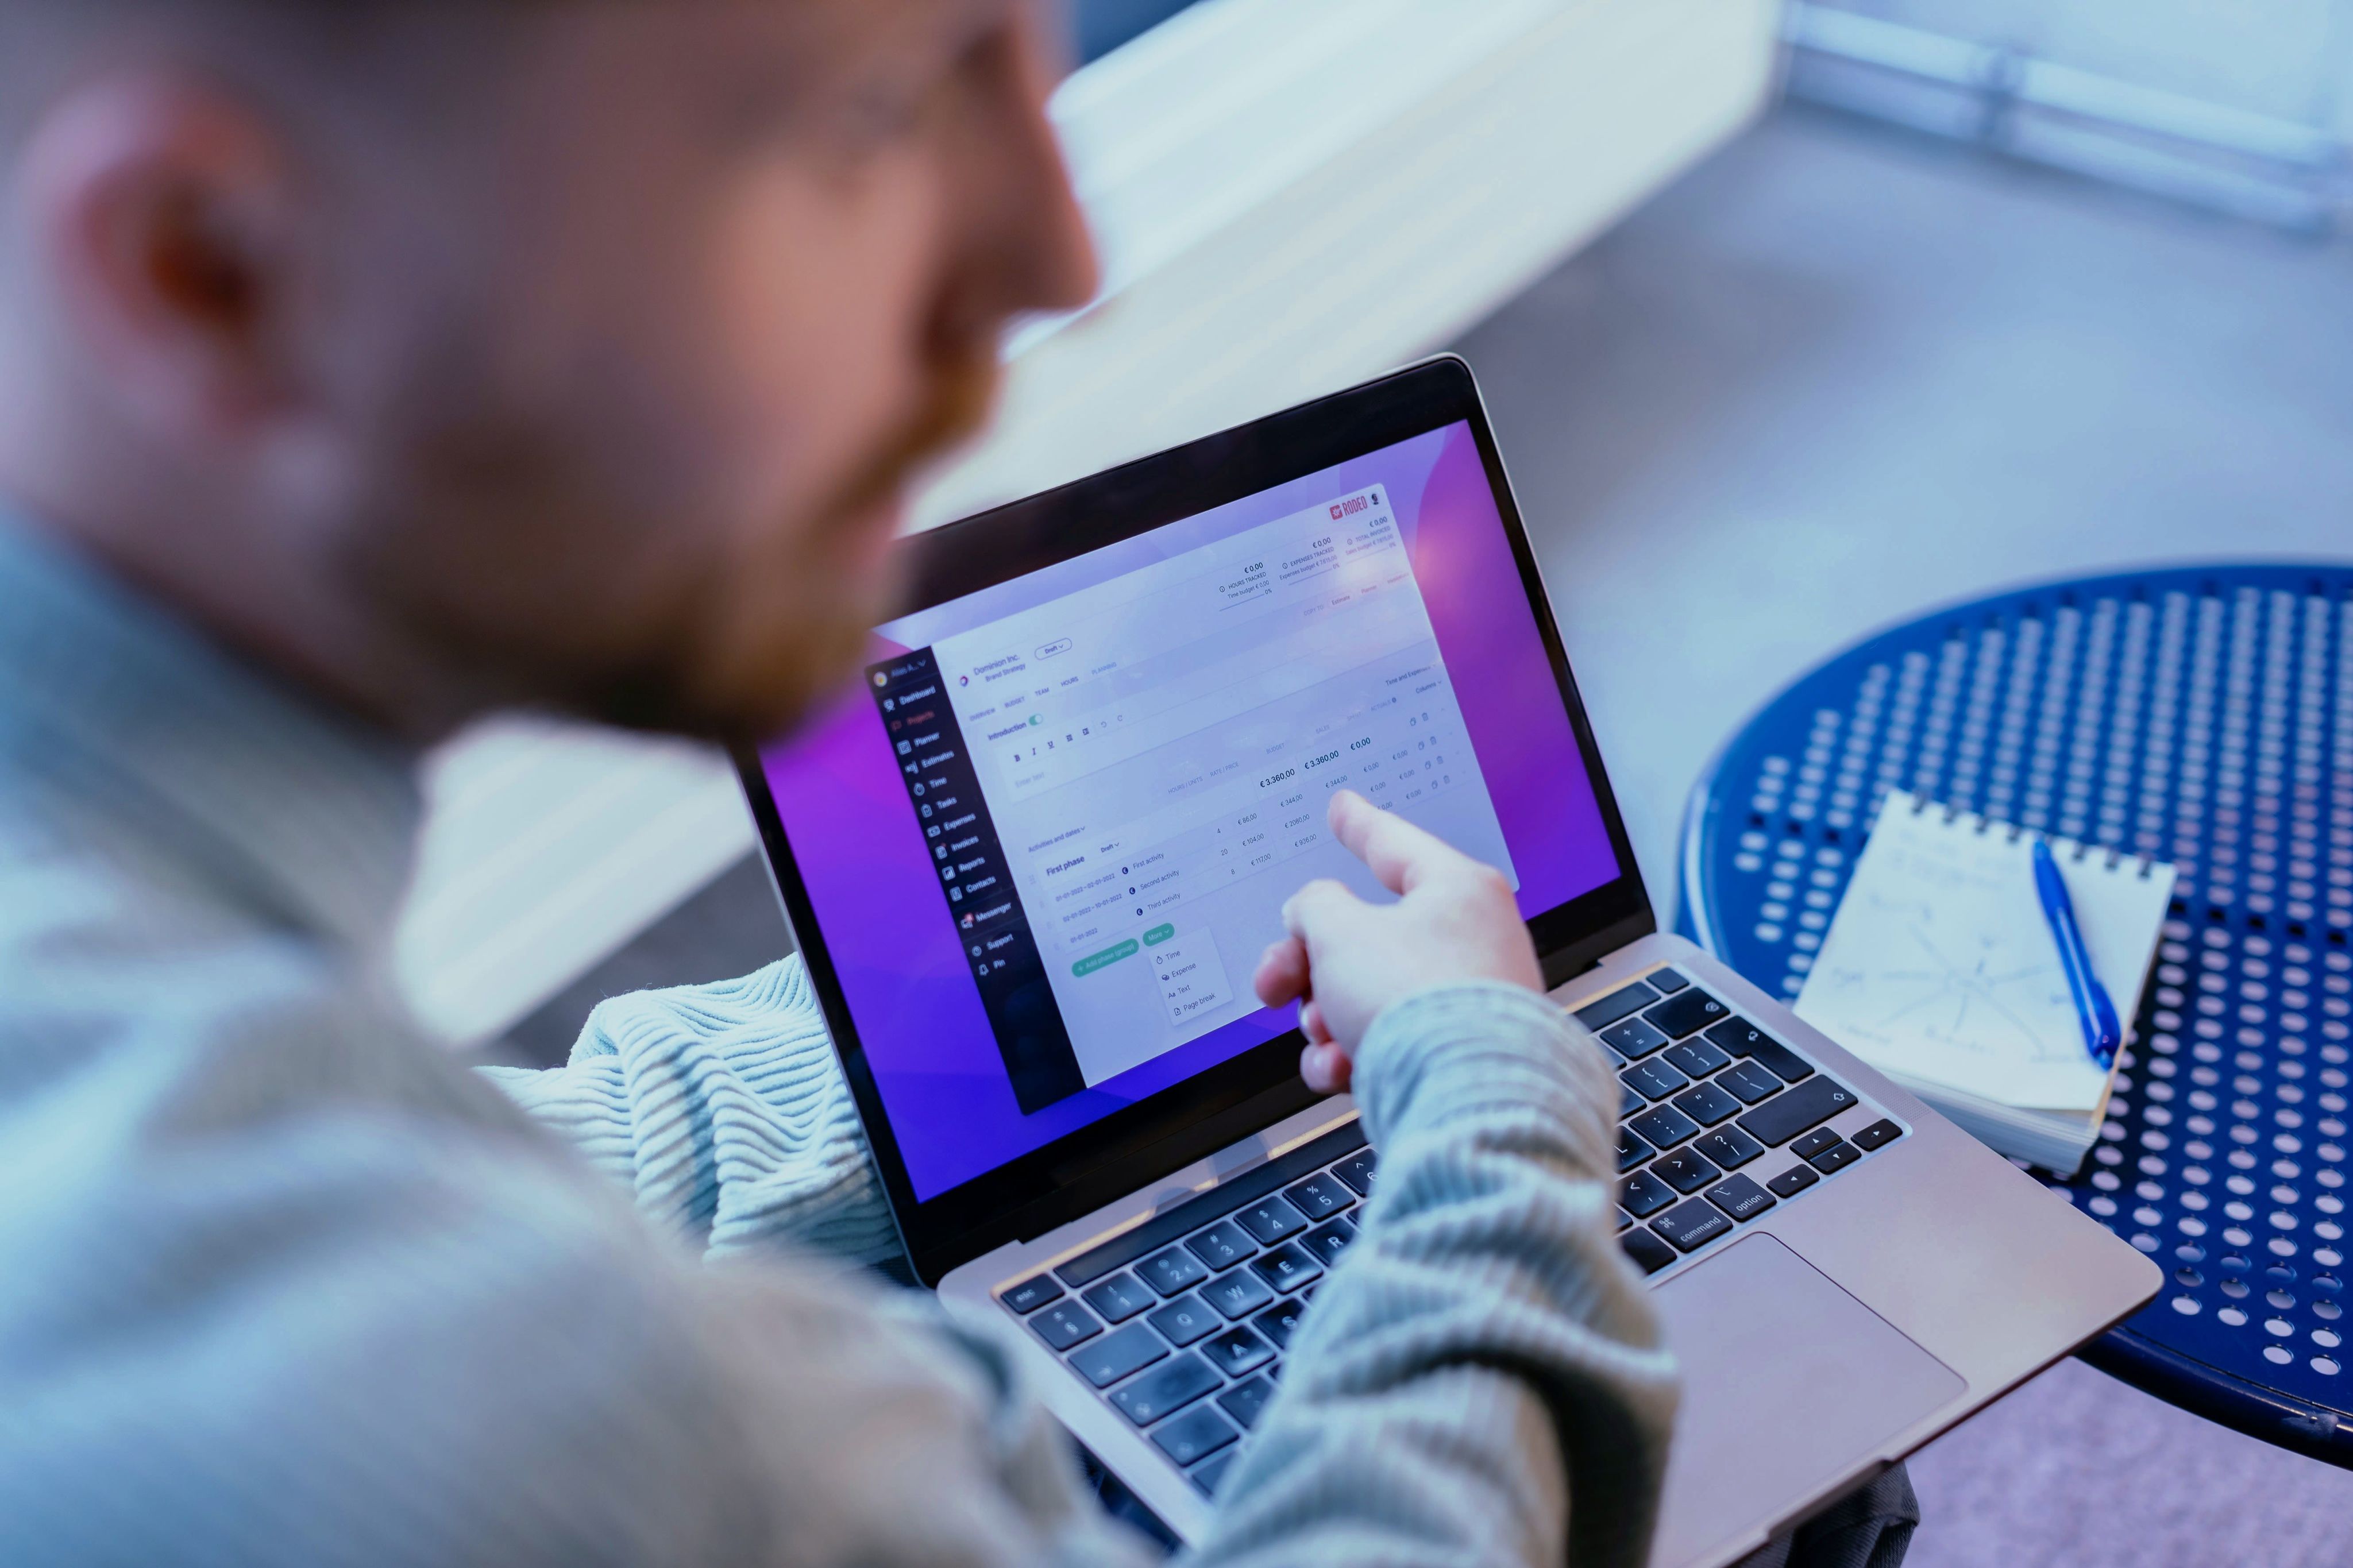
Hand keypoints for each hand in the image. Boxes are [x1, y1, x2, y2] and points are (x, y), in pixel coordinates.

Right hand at [1253, 789, 1542, 1094]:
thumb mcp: (1341, 933)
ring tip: (1322, 1032)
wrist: (1467, 1099)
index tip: (1342, 808)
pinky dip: (1353, 1055)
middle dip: (1309, 962)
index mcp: (1456, 890)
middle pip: (1364, 933)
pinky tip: (1341, 1069)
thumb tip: (1312, 914)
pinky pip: (1386, 1040)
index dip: (1358, 824)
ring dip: (1327, 1015)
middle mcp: (1469, 939)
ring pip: (1367, 992)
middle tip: (1276, 982)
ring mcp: (1463, 999)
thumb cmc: (1421, 1002)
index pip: (1395, 843)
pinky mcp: (1454, 1052)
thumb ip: (1314, 907)